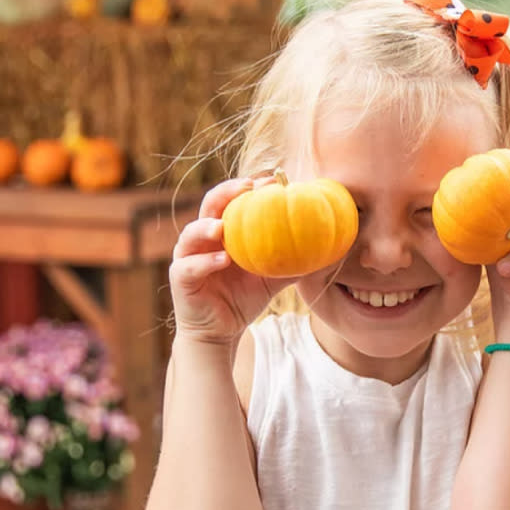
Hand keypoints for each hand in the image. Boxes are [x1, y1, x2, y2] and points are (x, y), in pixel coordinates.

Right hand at [169, 177, 298, 345]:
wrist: (222, 330)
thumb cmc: (245, 297)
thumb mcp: (274, 278)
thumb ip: (295, 262)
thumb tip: (329, 251)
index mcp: (226, 232)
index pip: (233, 201)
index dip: (248, 187)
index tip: (272, 180)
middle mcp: (204, 238)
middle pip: (209, 206)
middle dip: (226, 193)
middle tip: (247, 188)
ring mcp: (189, 256)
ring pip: (192, 233)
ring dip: (206, 227)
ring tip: (223, 227)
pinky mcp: (180, 277)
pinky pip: (189, 266)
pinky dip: (205, 262)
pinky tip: (223, 260)